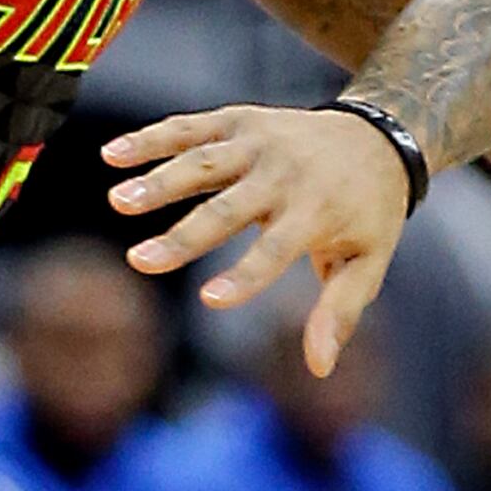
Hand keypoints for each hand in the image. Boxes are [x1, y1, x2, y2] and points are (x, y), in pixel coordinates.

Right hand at [105, 103, 409, 372]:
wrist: (377, 137)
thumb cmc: (367, 213)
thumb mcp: (368, 263)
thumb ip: (338, 312)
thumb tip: (319, 370)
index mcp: (318, 211)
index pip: (277, 248)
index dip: (246, 275)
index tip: (210, 300)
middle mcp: (285, 174)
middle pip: (229, 208)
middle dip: (184, 236)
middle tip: (140, 262)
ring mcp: (259, 142)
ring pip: (203, 162)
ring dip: (159, 180)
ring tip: (119, 202)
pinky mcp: (238, 121)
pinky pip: (191, 128)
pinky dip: (152, 139)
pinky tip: (112, 156)